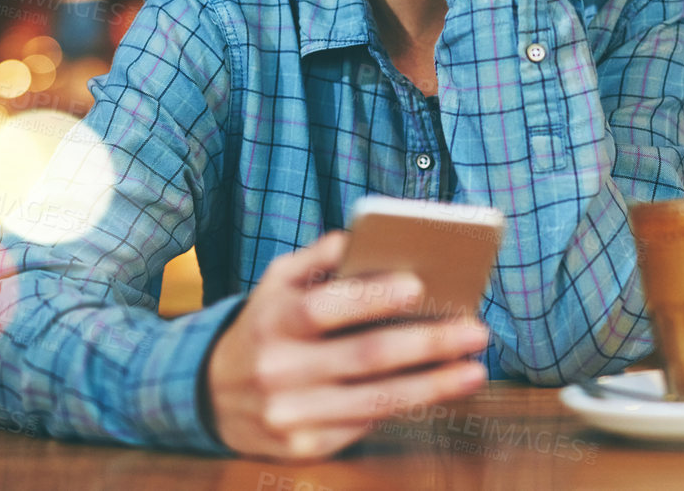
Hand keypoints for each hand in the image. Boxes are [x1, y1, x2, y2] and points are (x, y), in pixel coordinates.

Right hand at [202, 231, 489, 459]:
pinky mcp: (303, 448)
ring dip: (433, 386)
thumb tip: (366, 235)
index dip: (373, 297)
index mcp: (275, 321)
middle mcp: (280, 370)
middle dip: (427, 344)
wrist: (209, 395)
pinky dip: (406, 406)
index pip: (327, 307)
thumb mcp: (276, 282)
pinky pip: (365, 425)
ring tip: (474, 370)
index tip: (419, 285)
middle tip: (474, 331)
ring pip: (376, 400)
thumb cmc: (263, 326)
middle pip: (366, 356)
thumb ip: (319, 257)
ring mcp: (291, 415)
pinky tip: (438, 391)